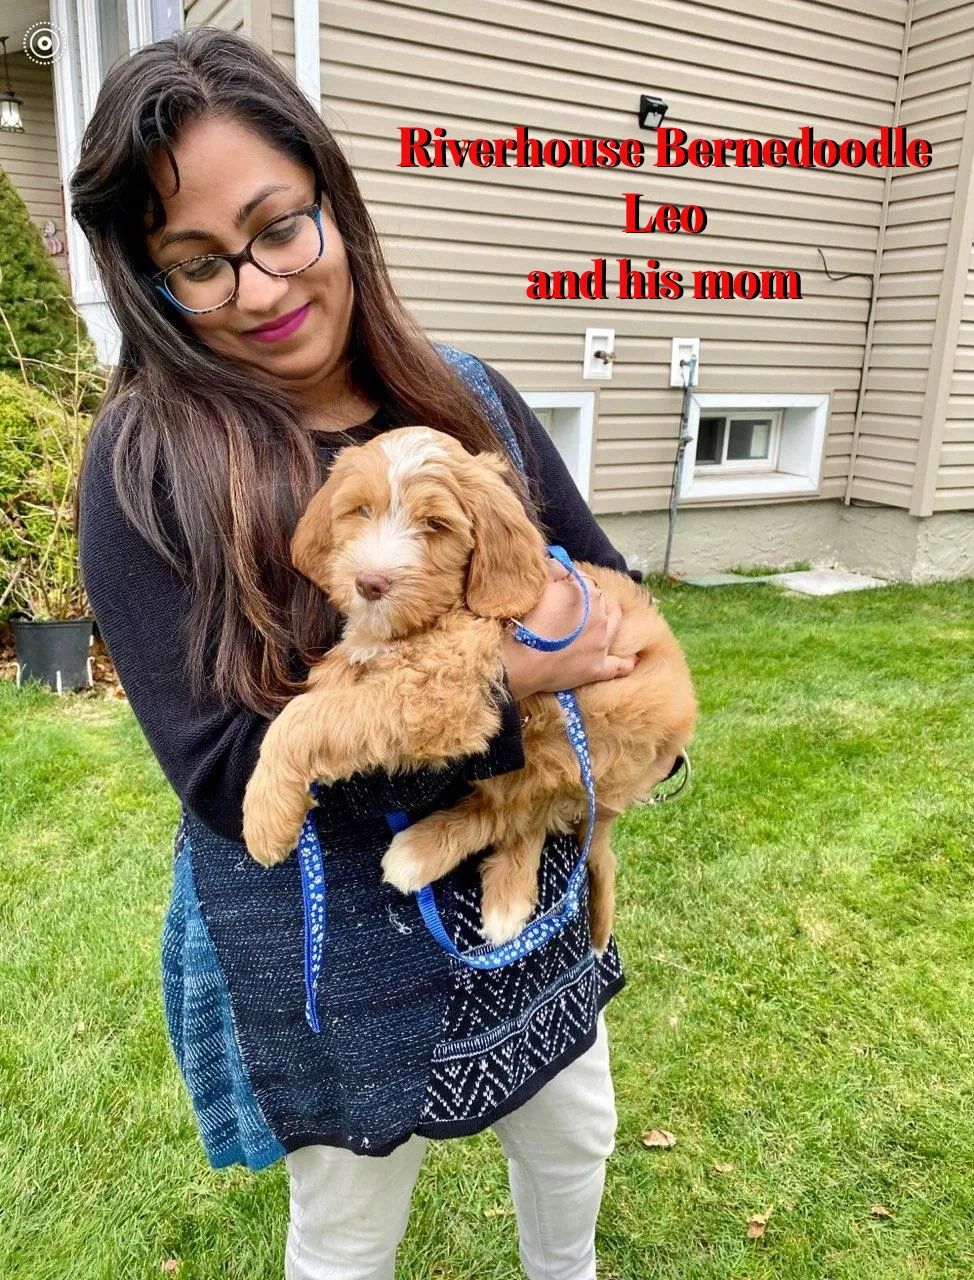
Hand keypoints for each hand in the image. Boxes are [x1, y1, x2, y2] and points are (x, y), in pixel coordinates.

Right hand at [500, 556, 635, 698]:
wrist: (523, 661)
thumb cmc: (526, 621)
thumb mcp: (539, 585)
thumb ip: (554, 569)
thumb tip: (560, 562)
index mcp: (587, 593)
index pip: (584, 581)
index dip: (572, 582)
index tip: (562, 585)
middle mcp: (600, 616)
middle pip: (600, 601)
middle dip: (590, 601)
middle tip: (574, 605)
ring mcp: (601, 643)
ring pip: (614, 625)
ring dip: (614, 617)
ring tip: (613, 613)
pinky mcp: (598, 668)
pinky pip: (619, 666)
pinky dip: (627, 662)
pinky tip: (633, 660)